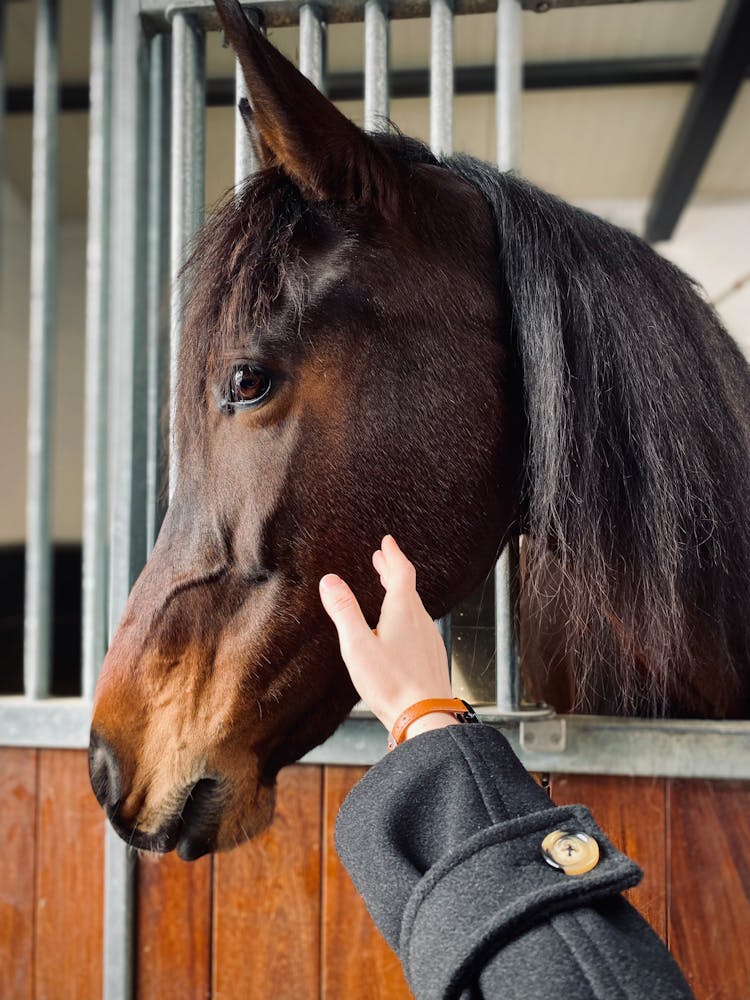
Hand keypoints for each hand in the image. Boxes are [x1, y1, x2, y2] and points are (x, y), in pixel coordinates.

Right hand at [319, 535, 457, 739]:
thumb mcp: (358, 646)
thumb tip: (330, 580)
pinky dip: (408, 614)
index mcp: (403, 611)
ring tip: (389, 590)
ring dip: (401, 592)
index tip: (387, 541)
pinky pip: (420, 625)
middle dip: (393, 570)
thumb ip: (344, 611)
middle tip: (382, 559)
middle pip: (409, 587)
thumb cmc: (390, 683)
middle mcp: (421, 620)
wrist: (426, 717)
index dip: (393, 554)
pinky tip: (402, 629)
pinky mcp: (432, 656)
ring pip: (415, 607)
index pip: (401, 572)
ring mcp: (430, 639)